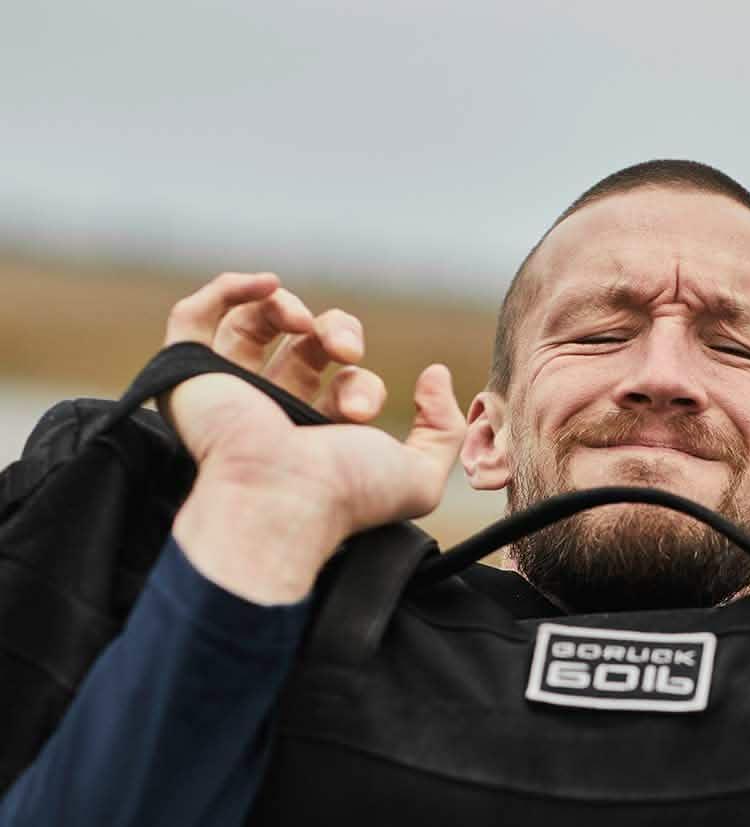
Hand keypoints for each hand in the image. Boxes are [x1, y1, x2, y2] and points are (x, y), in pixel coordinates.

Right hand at [164, 272, 465, 600]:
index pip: (346, 386)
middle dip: (338, 332)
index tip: (365, 408)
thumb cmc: (346, 495)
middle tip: (346, 350)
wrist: (282, 501)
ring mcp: (229, 392)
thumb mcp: (420, 476)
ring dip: (290, 307)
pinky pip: (193, 318)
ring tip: (307, 322)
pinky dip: (229, 288)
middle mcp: (273, 412)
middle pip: (306, 348)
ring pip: (254, 326)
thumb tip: (434, 376)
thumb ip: (444, 429)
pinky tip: (267, 284)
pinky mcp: (188, 374)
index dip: (366, 383)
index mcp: (318, 436)